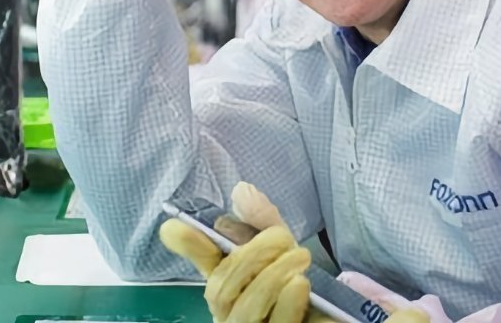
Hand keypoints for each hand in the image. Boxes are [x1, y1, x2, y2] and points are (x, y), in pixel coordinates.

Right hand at [160, 183, 431, 322]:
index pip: (203, 264)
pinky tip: (299, 286)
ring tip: (300, 257)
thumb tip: (242, 191)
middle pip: (221, 289)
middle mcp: (229, 312)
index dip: (189, 245)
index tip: (174, 225)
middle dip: (249, 256)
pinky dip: (286, 304)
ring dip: (271, 277)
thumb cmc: (295, 286)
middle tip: (281, 236)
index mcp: (227, 285)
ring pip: (245, 309)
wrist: (326, 315)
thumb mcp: (284, 249)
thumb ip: (264, 222)